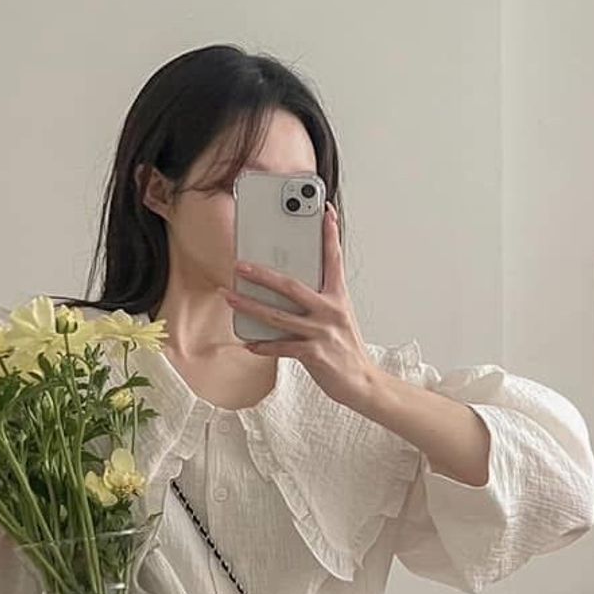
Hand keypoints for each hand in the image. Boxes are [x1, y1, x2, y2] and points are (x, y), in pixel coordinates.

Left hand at [217, 201, 382, 412]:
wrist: (362, 382)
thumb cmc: (346, 349)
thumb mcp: (338, 319)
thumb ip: (318, 303)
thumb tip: (286, 294)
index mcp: (338, 298)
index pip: (334, 260)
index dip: (330, 235)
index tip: (326, 212)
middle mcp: (330, 311)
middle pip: (291, 286)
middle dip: (262, 275)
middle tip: (240, 265)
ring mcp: (322, 332)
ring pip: (278, 316)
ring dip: (250, 307)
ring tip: (231, 298)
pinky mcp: (314, 354)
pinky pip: (281, 346)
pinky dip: (263, 345)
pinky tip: (248, 342)